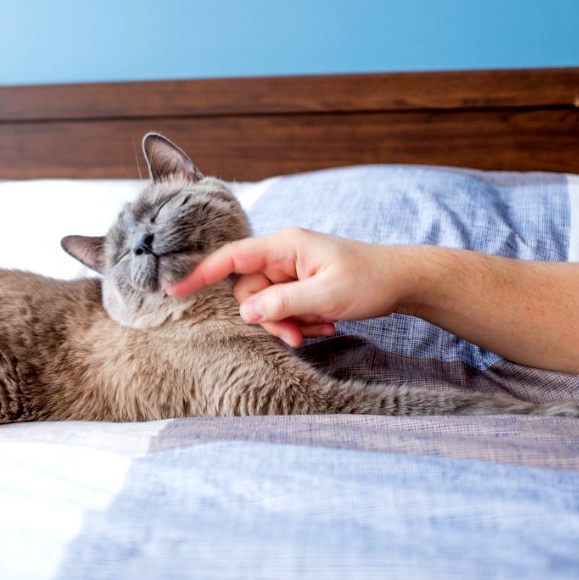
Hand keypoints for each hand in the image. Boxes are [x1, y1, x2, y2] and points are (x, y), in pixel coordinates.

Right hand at [167, 228, 409, 346]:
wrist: (404, 280)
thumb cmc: (370, 280)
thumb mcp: (325, 295)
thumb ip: (282, 304)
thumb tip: (246, 313)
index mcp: (284, 245)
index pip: (231, 258)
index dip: (201, 274)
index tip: (174, 291)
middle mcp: (282, 255)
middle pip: (250, 291)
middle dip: (270, 318)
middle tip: (300, 335)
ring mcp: (291, 270)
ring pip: (267, 305)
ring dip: (290, 322)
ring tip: (322, 326)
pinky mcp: (301, 285)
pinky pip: (285, 308)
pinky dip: (301, 321)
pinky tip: (327, 322)